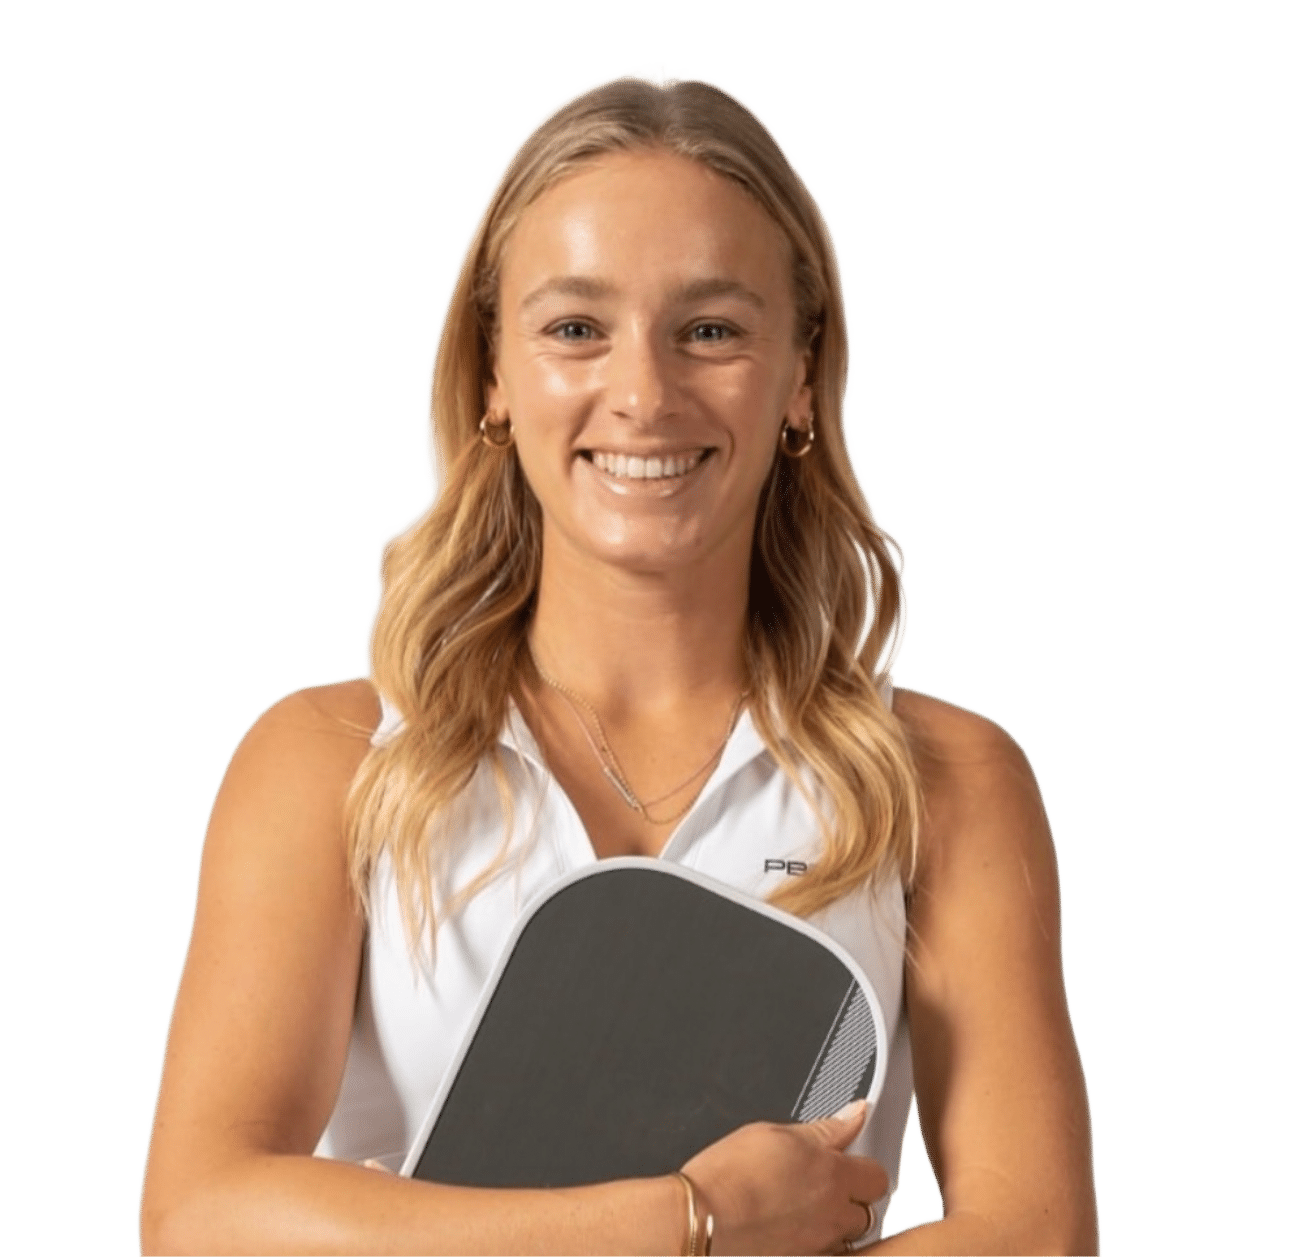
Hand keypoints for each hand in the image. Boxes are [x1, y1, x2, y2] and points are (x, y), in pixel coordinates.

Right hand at [679, 1099, 887, 1255]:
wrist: (701, 1220)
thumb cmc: (729, 1176)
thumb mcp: (774, 1133)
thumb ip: (823, 1129)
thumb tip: (853, 1115)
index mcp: (832, 1176)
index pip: (876, 1174)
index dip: (862, 1165)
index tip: (845, 1157)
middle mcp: (832, 1216)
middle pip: (867, 1211)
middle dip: (851, 1198)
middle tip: (819, 1183)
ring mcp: (817, 1247)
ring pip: (846, 1238)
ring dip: (833, 1224)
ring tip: (799, 1208)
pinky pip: (822, 1254)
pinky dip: (812, 1244)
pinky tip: (786, 1229)